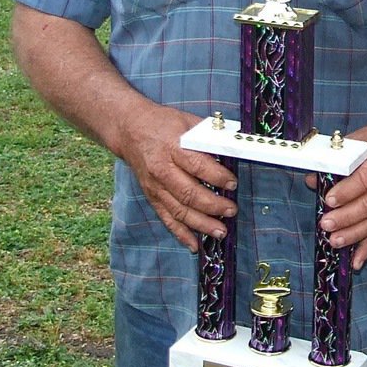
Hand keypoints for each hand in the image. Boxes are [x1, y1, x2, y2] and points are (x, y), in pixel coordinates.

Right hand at [116, 107, 237, 250]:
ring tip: (221, 231)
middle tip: (232, 210)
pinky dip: (180, 233)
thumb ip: (210, 136)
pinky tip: (194, 244)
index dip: (217, 177)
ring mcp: (155, 186)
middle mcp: (162, 170)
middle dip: (213, 205)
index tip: (233, 183)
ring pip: (178, 211)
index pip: (197, 165)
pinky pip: (166, 218)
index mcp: (173, 147)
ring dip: (201, 224)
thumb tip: (236, 148)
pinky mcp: (151, 197)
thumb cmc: (164, 124)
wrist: (130, 130)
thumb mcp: (188, 122)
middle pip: (188, 193)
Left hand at [314, 117, 366, 268]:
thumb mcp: (356, 142)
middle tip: (325, 225)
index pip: (365, 179)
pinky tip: (356, 261)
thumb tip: (312, 180)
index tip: (328, 200)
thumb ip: (335, 160)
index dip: (347, 192)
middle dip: (346, 217)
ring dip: (354, 235)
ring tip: (334, 241)